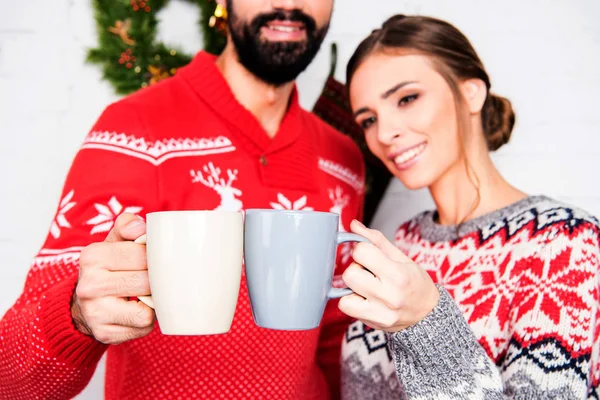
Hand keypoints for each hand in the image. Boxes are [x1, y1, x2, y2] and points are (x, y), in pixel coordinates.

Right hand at [72, 213, 154, 343]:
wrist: (83, 305)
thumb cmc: (108, 268)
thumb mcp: (113, 242)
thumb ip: (128, 226)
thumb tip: (142, 228)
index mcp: (93, 256)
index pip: (142, 255)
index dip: (156, 258)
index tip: (156, 260)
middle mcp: (90, 284)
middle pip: (146, 282)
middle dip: (157, 281)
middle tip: (155, 279)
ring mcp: (95, 312)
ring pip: (146, 309)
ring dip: (153, 302)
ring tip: (146, 295)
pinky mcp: (105, 333)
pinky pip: (143, 326)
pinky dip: (147, 320)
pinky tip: (138, 311)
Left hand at [338, 220, 439, 332]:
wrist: (428, 314)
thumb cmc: (415, 283)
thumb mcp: (401, 257)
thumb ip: (376, 241)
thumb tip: (354, 226)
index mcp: (398, 275)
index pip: (361, 252)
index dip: (362, 250)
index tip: (370, 255)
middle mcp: (389, 295)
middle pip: (350, 274)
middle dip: (356, 269)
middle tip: (369, 272)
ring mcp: (380, 312)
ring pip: (343, 293)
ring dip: (352, 287)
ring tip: (367, 286)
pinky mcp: (373, 323)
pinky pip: (345, 307)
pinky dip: (350, 301)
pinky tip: (364, 298)